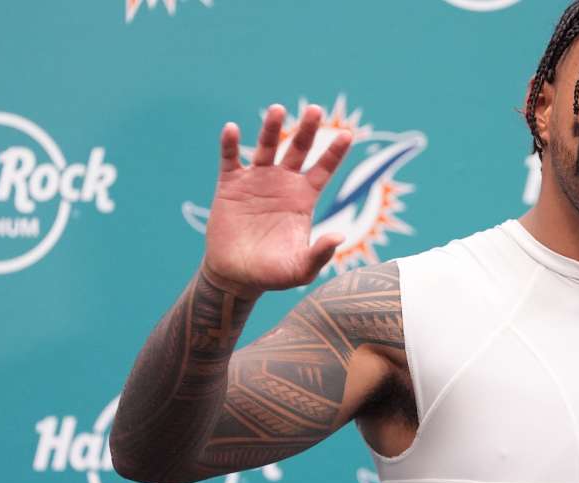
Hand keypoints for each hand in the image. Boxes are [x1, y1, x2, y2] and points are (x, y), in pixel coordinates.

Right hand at [202, 104, 351, 296]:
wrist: (237, 276)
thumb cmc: (273, 273)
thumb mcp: (301, 269)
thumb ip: (320, 254)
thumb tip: (340, 237)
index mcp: (303, 199)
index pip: (324, 169)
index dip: (335, 152)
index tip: (348, 135)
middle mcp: (283, 184)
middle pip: (299, 149)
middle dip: (307, 129)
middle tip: (315, 109)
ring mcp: (257, 181)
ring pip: (266, 147)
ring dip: (271, 128)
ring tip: (277, 109)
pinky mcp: (230, 185)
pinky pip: (230, 159)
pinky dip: (230, 144)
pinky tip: (232, 129)